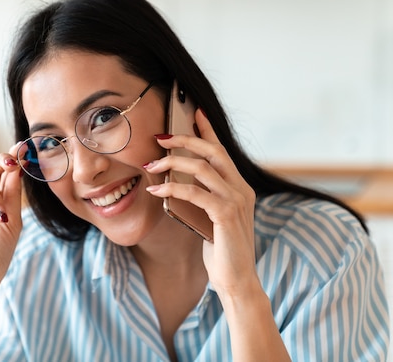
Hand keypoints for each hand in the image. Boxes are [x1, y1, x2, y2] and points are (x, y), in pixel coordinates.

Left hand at [144, 109, 258, 297]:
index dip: (208, 129)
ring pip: (203, 168)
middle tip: (161, 136)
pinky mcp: (227, 215)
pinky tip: (156, 189)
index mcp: (240, 187)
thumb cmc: (220, 250)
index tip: (193, 112)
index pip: (222, 151)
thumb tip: (175, 179)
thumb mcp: (210, 217)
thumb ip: (203, 197)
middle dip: (186, 139)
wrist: (237, 281)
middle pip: (213, 151)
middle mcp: (242, 189)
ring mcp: (237, 201)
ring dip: (173, 162)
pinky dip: (173, 187)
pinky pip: (196, 192)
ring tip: (150, 165)